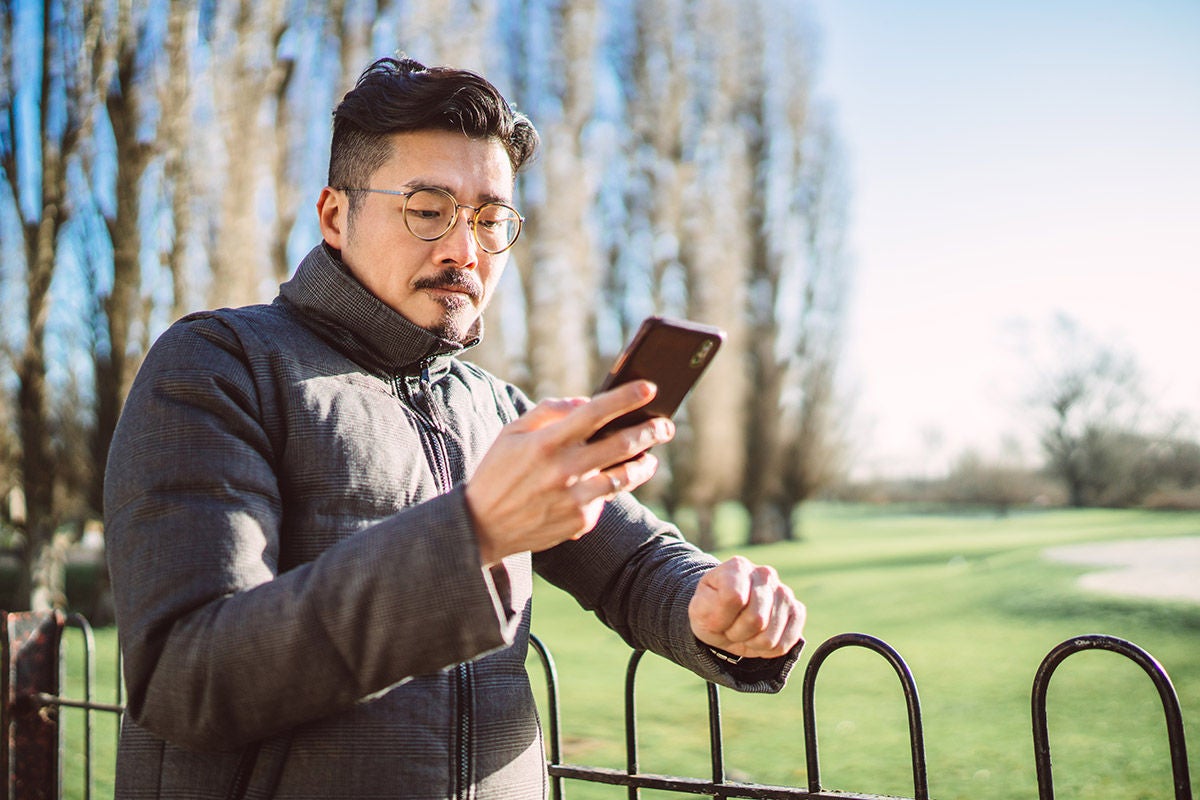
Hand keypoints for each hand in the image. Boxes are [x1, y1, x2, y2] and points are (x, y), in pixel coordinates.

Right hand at [465, 380, 675, 565]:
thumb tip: (584, 403)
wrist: (483, 527)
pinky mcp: (580, 521)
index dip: (625, 398)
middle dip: (650, 431)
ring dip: (644, 463)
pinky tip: (613, 481)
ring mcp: (574, 497)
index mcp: (545, 442)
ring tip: (650, 457)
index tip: (650, 387)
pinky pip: (606, 498)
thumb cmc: (498, 473)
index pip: (594, 412)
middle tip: (665, 425)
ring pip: (624, 475)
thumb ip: (548, 412)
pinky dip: (612, 487)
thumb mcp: (511, 433)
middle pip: (621, 444)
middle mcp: (563, 468)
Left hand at [688, 556, 804, 659]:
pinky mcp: (796, 611)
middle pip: (756, 619)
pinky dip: (766, 649)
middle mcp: (765, 574)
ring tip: (743, 631)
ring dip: (751, 642)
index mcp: (739, 567)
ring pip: (770, 637)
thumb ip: (713, 605)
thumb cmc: (710, 611)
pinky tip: (758, 637)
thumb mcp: (699, 609)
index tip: (715, 616)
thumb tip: (739, 597)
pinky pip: (784, 644)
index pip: (735, 598)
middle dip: (737, 632)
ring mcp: (784, 592)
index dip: (722, 618)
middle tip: (730, 626)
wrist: (723, 618)